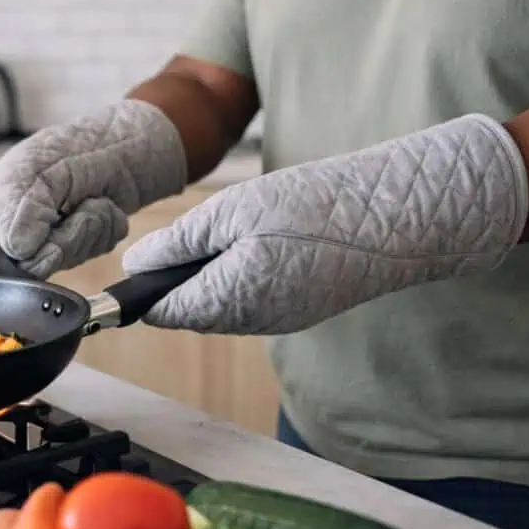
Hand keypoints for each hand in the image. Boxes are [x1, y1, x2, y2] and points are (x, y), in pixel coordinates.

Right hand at [0, 100, 186, 278]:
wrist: (140, 138)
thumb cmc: (84, 140)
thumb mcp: (43, 164)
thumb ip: (24, 206)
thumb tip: (17, 248)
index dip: (4, 260)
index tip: (33, 242)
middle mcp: (22, 222)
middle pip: (25, 266)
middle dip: (59, 238)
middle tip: (75, 206)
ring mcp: (55, 235)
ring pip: (64, 260)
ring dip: (87, 229)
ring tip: (93, 198)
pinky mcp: (85, 241)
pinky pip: (92, 251)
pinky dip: (106, 228)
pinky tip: (106, 205)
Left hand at [121, 114, 528, 334]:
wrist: (393, 217)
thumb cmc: (313, 205)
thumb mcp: (232, 210)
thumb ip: (178, 243)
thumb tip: (134, 266)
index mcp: (230, 299)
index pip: (162, 310)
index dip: (142, 289)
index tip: (137, 264)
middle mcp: (252, 323)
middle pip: (190, 309)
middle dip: (179, 277)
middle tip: (199, 230)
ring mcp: (278, 322)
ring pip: (220, 305)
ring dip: (212, 274)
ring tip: (237, 230)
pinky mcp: (298, 312)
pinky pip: (251, 302)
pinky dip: (241, 276)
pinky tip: (262, 244)